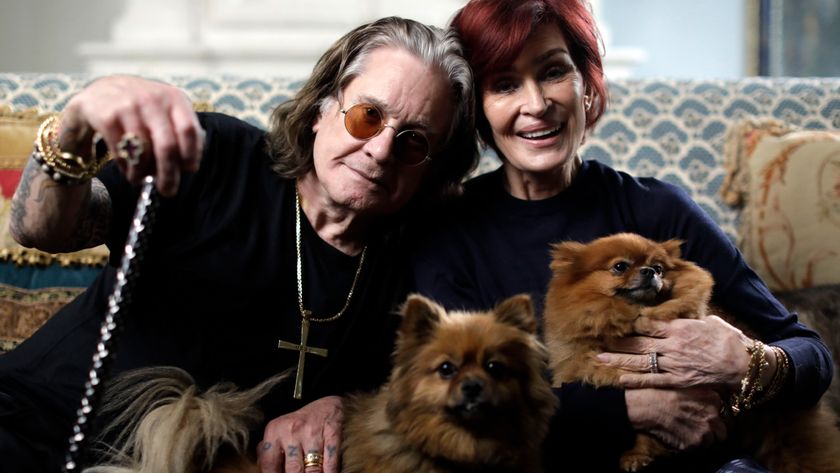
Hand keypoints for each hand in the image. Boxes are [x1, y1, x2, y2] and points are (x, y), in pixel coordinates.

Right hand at [61, 75, 204, 196]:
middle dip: (169, 174)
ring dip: (143, 173)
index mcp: (174, 98)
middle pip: (167, 146)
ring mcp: (128, 107)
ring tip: (141, 179)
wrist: (101, 91)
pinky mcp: (107, 117)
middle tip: (168, 190)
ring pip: (143, 152)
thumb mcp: (166, 111)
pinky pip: (121, 153)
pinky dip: (126, 168)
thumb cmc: (143, 109)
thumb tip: (188, 167)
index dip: (191, 154)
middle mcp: (152, 99)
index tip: (189, 169)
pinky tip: (128, 170)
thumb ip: (181, 133)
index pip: (189, 130)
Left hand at [257, 395, 343, 472]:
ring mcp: (313, 433)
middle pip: (293, 470)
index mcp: (274, 431)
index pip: (269, 465)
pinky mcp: (332, 435)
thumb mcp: (279, 431)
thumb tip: (264, 470)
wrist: (327, 405)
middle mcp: (292, 431)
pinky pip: (331, 464)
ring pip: (313, 470)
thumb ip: (268, 451)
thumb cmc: (300, 424)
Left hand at [597, 315, 752, 390]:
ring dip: (618, 360)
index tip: (618, 321)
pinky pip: (652, 380)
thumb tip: (683, 316)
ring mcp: (673, 364)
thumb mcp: (710, 322)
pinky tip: (620, 379)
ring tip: (600, 358)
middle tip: (599, 339)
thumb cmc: (729, 340)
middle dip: (617, 342)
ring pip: (640, 361)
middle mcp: (672, 346)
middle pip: (638, 342)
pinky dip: (635, 380)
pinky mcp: (677, 380)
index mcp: (679, 328)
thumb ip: (692, 320)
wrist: (743, 364)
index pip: (649, 324)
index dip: (631, 323)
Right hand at [625, 387, 725, 449]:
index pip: (724, 415)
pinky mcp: (694, 443)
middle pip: (721, 431)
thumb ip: (703, 395)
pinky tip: (677, 435)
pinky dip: (688, 445)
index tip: (704, 418)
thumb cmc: (662, 392)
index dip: (713, 418)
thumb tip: (712, 404)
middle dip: (712, 432)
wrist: (646, 405)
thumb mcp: (686, 385)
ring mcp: (704, 431)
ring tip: (685, 432)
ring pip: (710, 442)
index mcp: (713, 399)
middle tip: (696, 428)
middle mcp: (713, 416)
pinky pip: (696, 449)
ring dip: (701, 440)